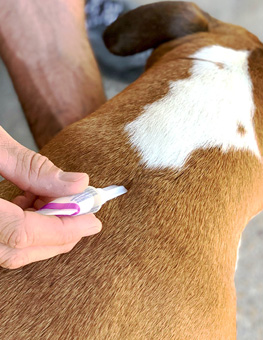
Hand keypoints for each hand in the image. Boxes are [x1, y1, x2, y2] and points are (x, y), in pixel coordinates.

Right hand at [0, 127, 101, 268]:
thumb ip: (32, 167)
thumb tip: (77, 183)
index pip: (22, 232)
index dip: (62, 228)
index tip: (93, 220)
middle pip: (18, 249)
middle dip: (59, 234)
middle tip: (85, 216)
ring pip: (10, 250)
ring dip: (44, 230)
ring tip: (56, 200)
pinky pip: (0, 240)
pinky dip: (25, 226)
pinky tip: (32, 201)